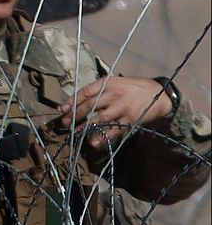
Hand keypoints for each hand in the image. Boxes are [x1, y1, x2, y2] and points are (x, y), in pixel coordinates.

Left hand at [60, 75, 175, 147]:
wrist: (160, 94)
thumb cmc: (133, 88)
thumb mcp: (116, 82)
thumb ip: (99, 90)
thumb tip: (76, 103)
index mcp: (109, 83)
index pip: (86, 92)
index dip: (72, 101)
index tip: (63, 110)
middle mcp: (115, 93)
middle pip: (90, 105)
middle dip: (75, 115)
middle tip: (65, 123)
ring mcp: (123, 106)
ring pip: (100, 118)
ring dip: (85, 127)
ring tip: (75, 133)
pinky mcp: (131, 118)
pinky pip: (114, 129)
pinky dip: (103, 136)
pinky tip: (94, 142)